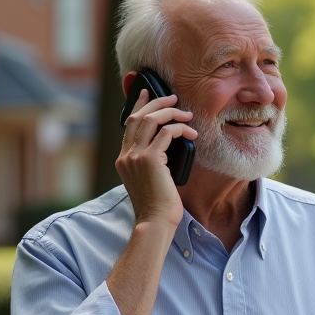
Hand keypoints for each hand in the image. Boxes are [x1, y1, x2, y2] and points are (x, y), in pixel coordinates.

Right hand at [115, 90, 196, 227]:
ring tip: (186, 114)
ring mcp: (136, 156)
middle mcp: (126, 155)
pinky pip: (166, 133)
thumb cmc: (158, 205)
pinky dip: (180, 129)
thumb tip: (168, 144)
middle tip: (173, 98)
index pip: (129, 124)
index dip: (138, 106)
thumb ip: (152, 161)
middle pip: (139, 116)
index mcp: (124, 159)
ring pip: (152, 120)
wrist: (155, 221)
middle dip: (157, 103)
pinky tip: (190, 133)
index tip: (147, 93)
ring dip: (171, 113)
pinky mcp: (150, 159)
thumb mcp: (150, 179)